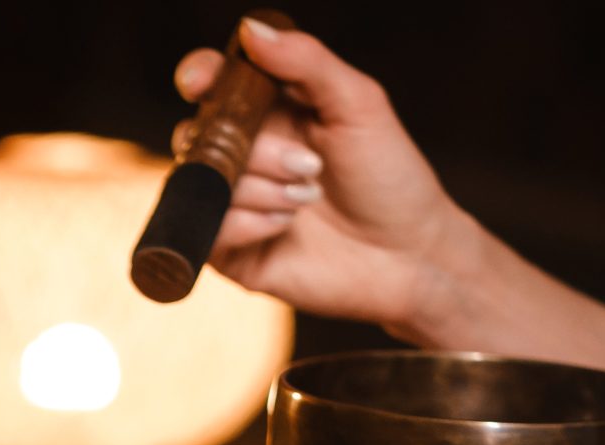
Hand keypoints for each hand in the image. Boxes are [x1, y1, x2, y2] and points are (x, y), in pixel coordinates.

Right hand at [172, 20, 474, 335]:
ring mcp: (232, 202)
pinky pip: (207, 229)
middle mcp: (243, 154)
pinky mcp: (229, 250)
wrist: (406, 254)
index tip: (201, 83)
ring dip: (260, 189)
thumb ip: (307, 62)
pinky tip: (285, 227)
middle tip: (309, 166)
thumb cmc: (389, 176)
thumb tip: (252, 30)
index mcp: (269, 112)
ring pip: (203, 182)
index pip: (213, 83)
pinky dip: (245, 224)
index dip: (199, 77)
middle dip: (255, 149)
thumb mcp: (358, 104)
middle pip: (201, 134)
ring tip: (308, 200)